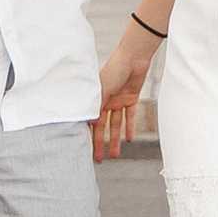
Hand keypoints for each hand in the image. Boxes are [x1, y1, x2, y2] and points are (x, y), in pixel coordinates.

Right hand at [95, 26, 151, 163]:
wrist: (134, 57)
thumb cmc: (114, 69)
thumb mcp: (103, 89)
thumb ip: (97, 106)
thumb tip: (91, 125)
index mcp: (95, 98)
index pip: (89, 121)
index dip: (86, 135)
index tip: (83, 150)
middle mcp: (105, 101)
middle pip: (101, 127)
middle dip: (99, 143)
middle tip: (98, 160)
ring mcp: (118, 100)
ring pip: (115, 125)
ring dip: (114, 140)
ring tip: (114, 156)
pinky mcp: (131, 99)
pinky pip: (129, 116)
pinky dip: (129, 127)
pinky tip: (129, 139)